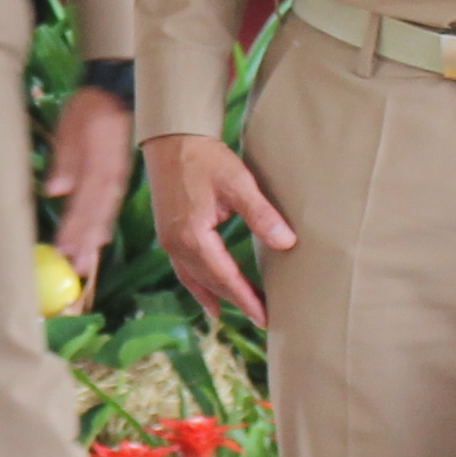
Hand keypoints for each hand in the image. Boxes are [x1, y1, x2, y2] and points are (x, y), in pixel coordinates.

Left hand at [42, 82, 136, 278]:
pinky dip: (104, 224)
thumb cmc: (88, 109)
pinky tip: (99, 241)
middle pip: (97, 214)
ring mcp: (117, 177)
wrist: (114, 91)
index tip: (63, 248)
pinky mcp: (118, 177)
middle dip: (86, 242)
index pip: (85, 201)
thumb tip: (55, 191)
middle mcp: (110, 175)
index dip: (74, 227)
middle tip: (76, 268)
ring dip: (95, 239)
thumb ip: (64, 160)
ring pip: (105, 213)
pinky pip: (111, 206)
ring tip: (86, 264)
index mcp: (98, 163)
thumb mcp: (70, 127)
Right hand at [147, 129, 294, 323]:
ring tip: (242, 312)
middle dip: (237, 300)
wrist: (171, 139)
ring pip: (197, 279)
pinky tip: (210, 301)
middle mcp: (177, 245)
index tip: (266, 316)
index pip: (225, 277)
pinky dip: (199, 288)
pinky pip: (184, 271)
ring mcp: (169, 242)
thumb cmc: (205, 158)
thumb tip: (287, 243)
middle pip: (211, 282)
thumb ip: (261, 215)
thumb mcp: (238, 183)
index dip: (246, 298)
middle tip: (264, 317)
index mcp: (193, 236)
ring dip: (220, 296)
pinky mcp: (168, 235)